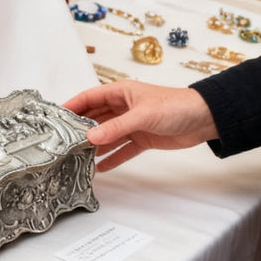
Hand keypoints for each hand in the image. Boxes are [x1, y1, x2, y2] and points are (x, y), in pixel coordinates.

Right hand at [62, 81, 218, 171]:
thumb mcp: (142, 115)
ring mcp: (132, 124)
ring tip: (77, 157)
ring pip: (107, 135)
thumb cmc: (176, 106)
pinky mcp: (142, 139)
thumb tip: (90, 138)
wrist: (205, 119)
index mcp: (120, 92)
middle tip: (63, 142)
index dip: (72, 106)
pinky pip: (122, 150)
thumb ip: (116, 128)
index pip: (89, 97)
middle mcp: (123, 107)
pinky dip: (112, 158)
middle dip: (80, 129)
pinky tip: (100, 168)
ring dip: (95, 146)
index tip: (55, 117)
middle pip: (95, 118)